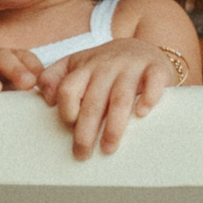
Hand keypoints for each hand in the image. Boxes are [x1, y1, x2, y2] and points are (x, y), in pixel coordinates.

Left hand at [37, 39, 179, 158]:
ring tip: (108, 148)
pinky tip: (142, 114)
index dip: (67, 110)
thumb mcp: (75, 65)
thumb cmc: (103, 66)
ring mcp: (131, 66)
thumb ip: (53, 78)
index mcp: (84, 67)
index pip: (68, 89)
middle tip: (82, 154)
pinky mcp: (155, 68)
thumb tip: (47, 99)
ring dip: (114, 126)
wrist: (140, 48)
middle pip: (93, 101)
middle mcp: (106, 66)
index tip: (70, 127)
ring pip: (120, 98)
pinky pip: (153, 82)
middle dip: (85, 130)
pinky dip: (148, 98)